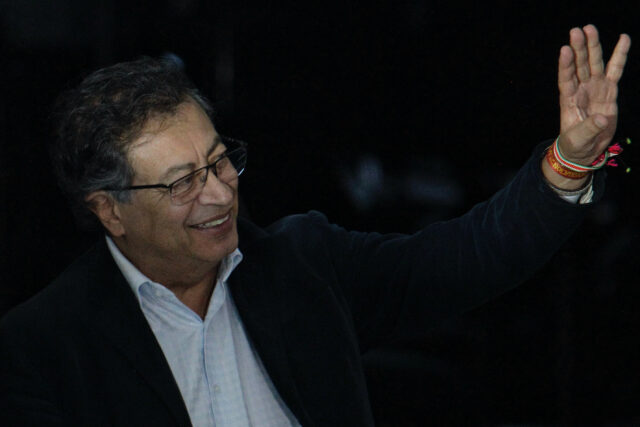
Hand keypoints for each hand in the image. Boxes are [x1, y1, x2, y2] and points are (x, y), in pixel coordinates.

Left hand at [557, 24, 630, 164]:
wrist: (584, 149)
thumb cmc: (576, 144)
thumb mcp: (579, 140)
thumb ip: (589, 128)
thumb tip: (602, 118)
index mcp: (568, 100)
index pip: (566, 79)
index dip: (565, 65)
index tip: (565, 50)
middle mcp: (580, 90)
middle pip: (580, 65)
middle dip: (579, 48)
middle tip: (577, 31)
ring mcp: (595, 88)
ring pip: (595, 63)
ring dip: (593, 46)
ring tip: (590, 28)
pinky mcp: (609, 90)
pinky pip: (616, 70)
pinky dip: (619, 55)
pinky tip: (623, 38)